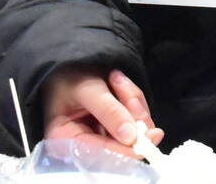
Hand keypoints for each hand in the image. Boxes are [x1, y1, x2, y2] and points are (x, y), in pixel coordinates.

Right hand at [43, 66, 162, 156]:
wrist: (71, 63)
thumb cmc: (69, 75)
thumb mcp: (86, 89)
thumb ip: (108, 111)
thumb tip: (131, 138)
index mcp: (65, 141)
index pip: (99, 153)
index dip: (127, 149)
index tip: (150, 137)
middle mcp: (83, 144)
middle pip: (121, 142)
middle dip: (130, 112)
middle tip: (120, 84)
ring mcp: (101, 135)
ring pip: (133, 128)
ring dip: (131, 99)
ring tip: (114, 77)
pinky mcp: (114, 126)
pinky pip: (135, 118)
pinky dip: (132, 98)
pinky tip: (118, 82)